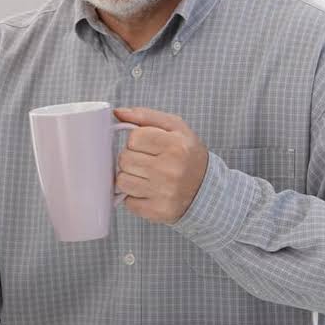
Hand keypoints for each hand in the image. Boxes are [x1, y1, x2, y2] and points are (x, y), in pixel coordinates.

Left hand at [114, 107, 208, 224]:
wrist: (207, 189)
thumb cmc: (187, 154)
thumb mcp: (175, 127)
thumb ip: (145, 116)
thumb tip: (117, 112)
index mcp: (175, 145)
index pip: (133, 138)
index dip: (136, 140)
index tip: (147, 146)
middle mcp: (170, 170)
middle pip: (124, 159)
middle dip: (131, 158)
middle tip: (146, 161)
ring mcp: (164, 193)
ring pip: (122, 180)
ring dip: (129, 177)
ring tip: (145, 176)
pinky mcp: (158, 211)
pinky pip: (128, 202)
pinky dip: (133, 196)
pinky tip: (148, 191)